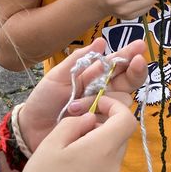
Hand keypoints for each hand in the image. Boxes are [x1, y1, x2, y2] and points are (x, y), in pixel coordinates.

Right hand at [1, 94, 135, 171]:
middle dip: (103, 121)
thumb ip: (74, 125)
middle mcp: (112, 166)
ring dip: (96, 139)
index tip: (94, 104)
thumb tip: (90, 119)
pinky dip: (92, 155)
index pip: (127, 119)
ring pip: (112, 150)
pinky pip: (103, 166)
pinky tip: (66, 163)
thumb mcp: (51, 145)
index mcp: (103, 150)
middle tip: (75, 121)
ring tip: (66, 143)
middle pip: (121, 134)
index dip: (114, 106)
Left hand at [19, 38, 145, 152]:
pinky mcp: (101, 130)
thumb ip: (78, 60)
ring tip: (73, 107)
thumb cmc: (44, 100)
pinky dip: (99, 117)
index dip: (129, 56)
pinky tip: (82, 119)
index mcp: (93, 78)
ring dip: (98, 100)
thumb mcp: (57, 76)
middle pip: (128, 82)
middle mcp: (103, 94)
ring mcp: (103, 112)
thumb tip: (101, 42)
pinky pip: (112, 121)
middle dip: (135, 71)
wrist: (31, 128)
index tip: (139, 47)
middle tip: (137, 62)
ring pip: (121, 101)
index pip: (117, 65)